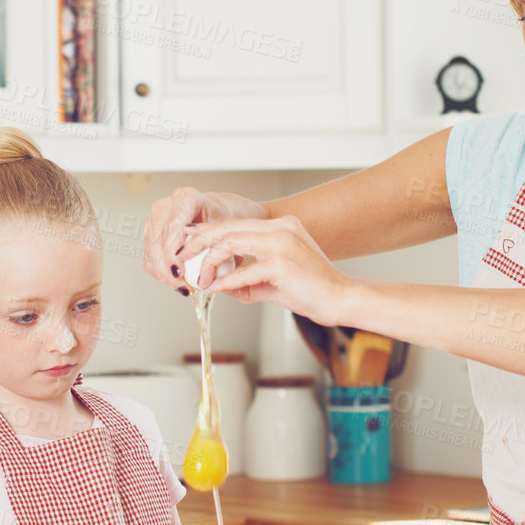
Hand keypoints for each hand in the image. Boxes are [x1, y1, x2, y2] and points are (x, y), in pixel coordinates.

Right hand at [143, 187, 269, 290]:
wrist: (219, 213)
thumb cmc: (225, 217)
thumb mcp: (228, 229)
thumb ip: (214, 243)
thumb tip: (204, 265)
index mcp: (185, 199)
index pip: (172, 230)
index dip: (172, 255)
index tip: (179, 273)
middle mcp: (167, 205)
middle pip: (157, 243)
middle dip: (167, 270)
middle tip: (182, 286)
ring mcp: (156, 217)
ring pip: (150, 252)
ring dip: (163, 274)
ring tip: (181, 286)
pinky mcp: (151, 230)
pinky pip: (149, 256)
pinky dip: (160, 272)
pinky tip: (175, 280)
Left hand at [182, 216, 351, 321]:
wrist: (340, 299)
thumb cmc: (311, 291)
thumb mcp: (271, 281)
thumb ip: (246, 280)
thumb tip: (220, 285)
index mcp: (280, 226)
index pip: (236, 224)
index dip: (210, 233)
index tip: (191, 244)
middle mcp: (280, 227)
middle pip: (228, 229)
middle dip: (201, 242)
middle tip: (184, 257)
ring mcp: (281, 242)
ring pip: (231, 244)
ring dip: (211, 263)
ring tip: (202, 278)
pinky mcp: (281, 262)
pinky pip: (243, 271)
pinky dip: (226, 282)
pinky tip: (217, 288)